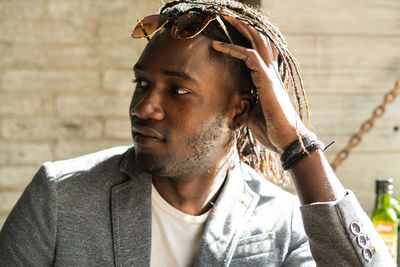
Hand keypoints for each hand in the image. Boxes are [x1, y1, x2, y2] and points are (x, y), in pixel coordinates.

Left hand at [212, 15, 308, 152]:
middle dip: (244, 26)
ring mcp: (270, 75)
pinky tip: (218, 45)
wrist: (286, 141)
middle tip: (227, 16)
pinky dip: (234, 49)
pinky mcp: (267, 81)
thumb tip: (233, 100)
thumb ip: (244, 101)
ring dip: (241, 29)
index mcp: (267, 79)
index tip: (229, 33)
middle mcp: (270, 73)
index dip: (245, 39)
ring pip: (257, 42)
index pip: (258, 52)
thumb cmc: (271, 129)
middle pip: (260, 40)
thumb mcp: (251, 112)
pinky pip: (249, 57)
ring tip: (225, 18)